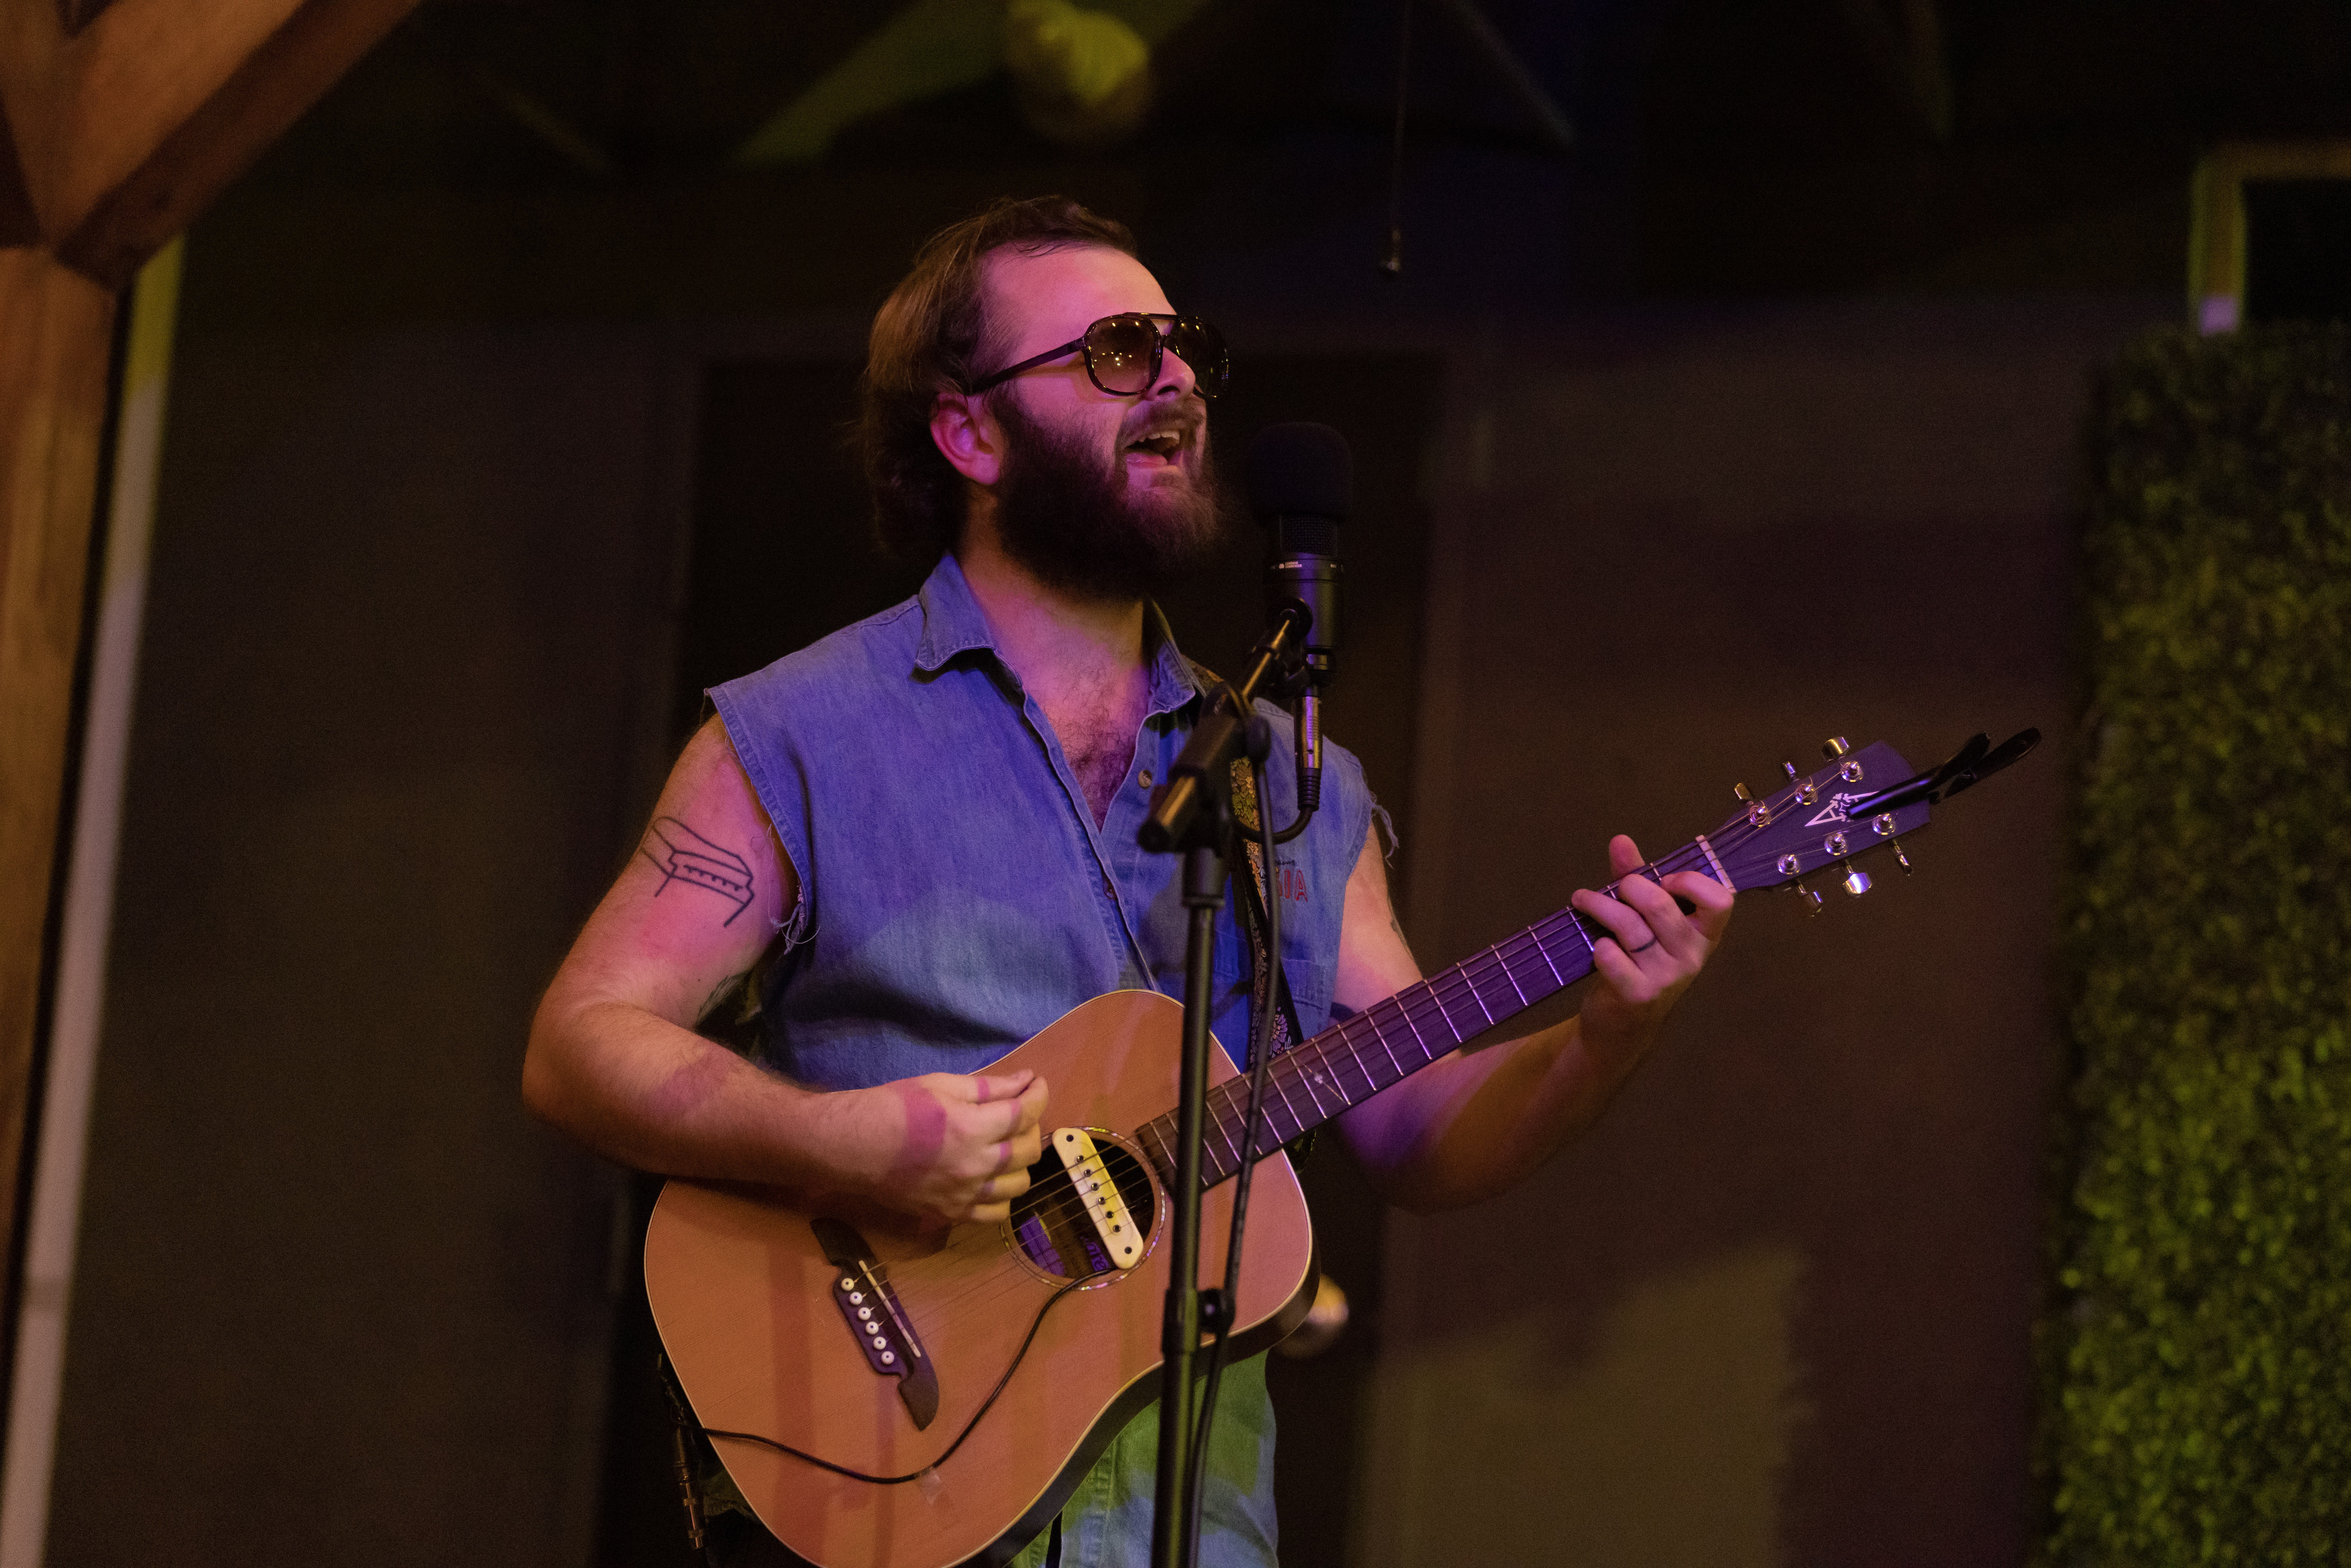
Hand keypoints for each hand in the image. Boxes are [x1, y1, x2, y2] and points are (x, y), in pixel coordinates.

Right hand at [842, 1069, 1049, 1225]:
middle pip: (1028, 1150)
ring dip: (1021, 1162)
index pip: (1025, 1112)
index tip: (1035, 1083)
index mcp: (972, 1128)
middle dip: (1030, 1124)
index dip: (1038, 1093)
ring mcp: (964, 1195)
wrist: (852, 1146)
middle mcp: (975, 1166)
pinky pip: (995, 1213)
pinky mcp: (951, 1214)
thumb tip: (1025, 1080)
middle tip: (1017, 1112)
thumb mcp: (941, 1084)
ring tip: (1006, 1146)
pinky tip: (993, 1179)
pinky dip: (1003, 1196)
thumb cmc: (894, 1107)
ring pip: (1019, 1184)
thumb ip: (989, 1087)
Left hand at [1568, 834, 1733, 1076]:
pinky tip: (1595, 945)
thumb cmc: (1636, 961)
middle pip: (1662, 906)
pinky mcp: (1639, 995)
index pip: (1720, 900)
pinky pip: (1613, 958)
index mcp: (1702, 934)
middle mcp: (1691, 956)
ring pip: (1631, 927)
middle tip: (1615, 887)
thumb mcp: (1642, 919)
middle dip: (1631, 887)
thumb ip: (1635, 878)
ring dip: (1600, 906)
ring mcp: (1667, 978)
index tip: (1664, 879)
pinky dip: (1600, 946)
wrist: (1621, 1025)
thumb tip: (1621, 840)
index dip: (1690, 881)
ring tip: (1582, 899)